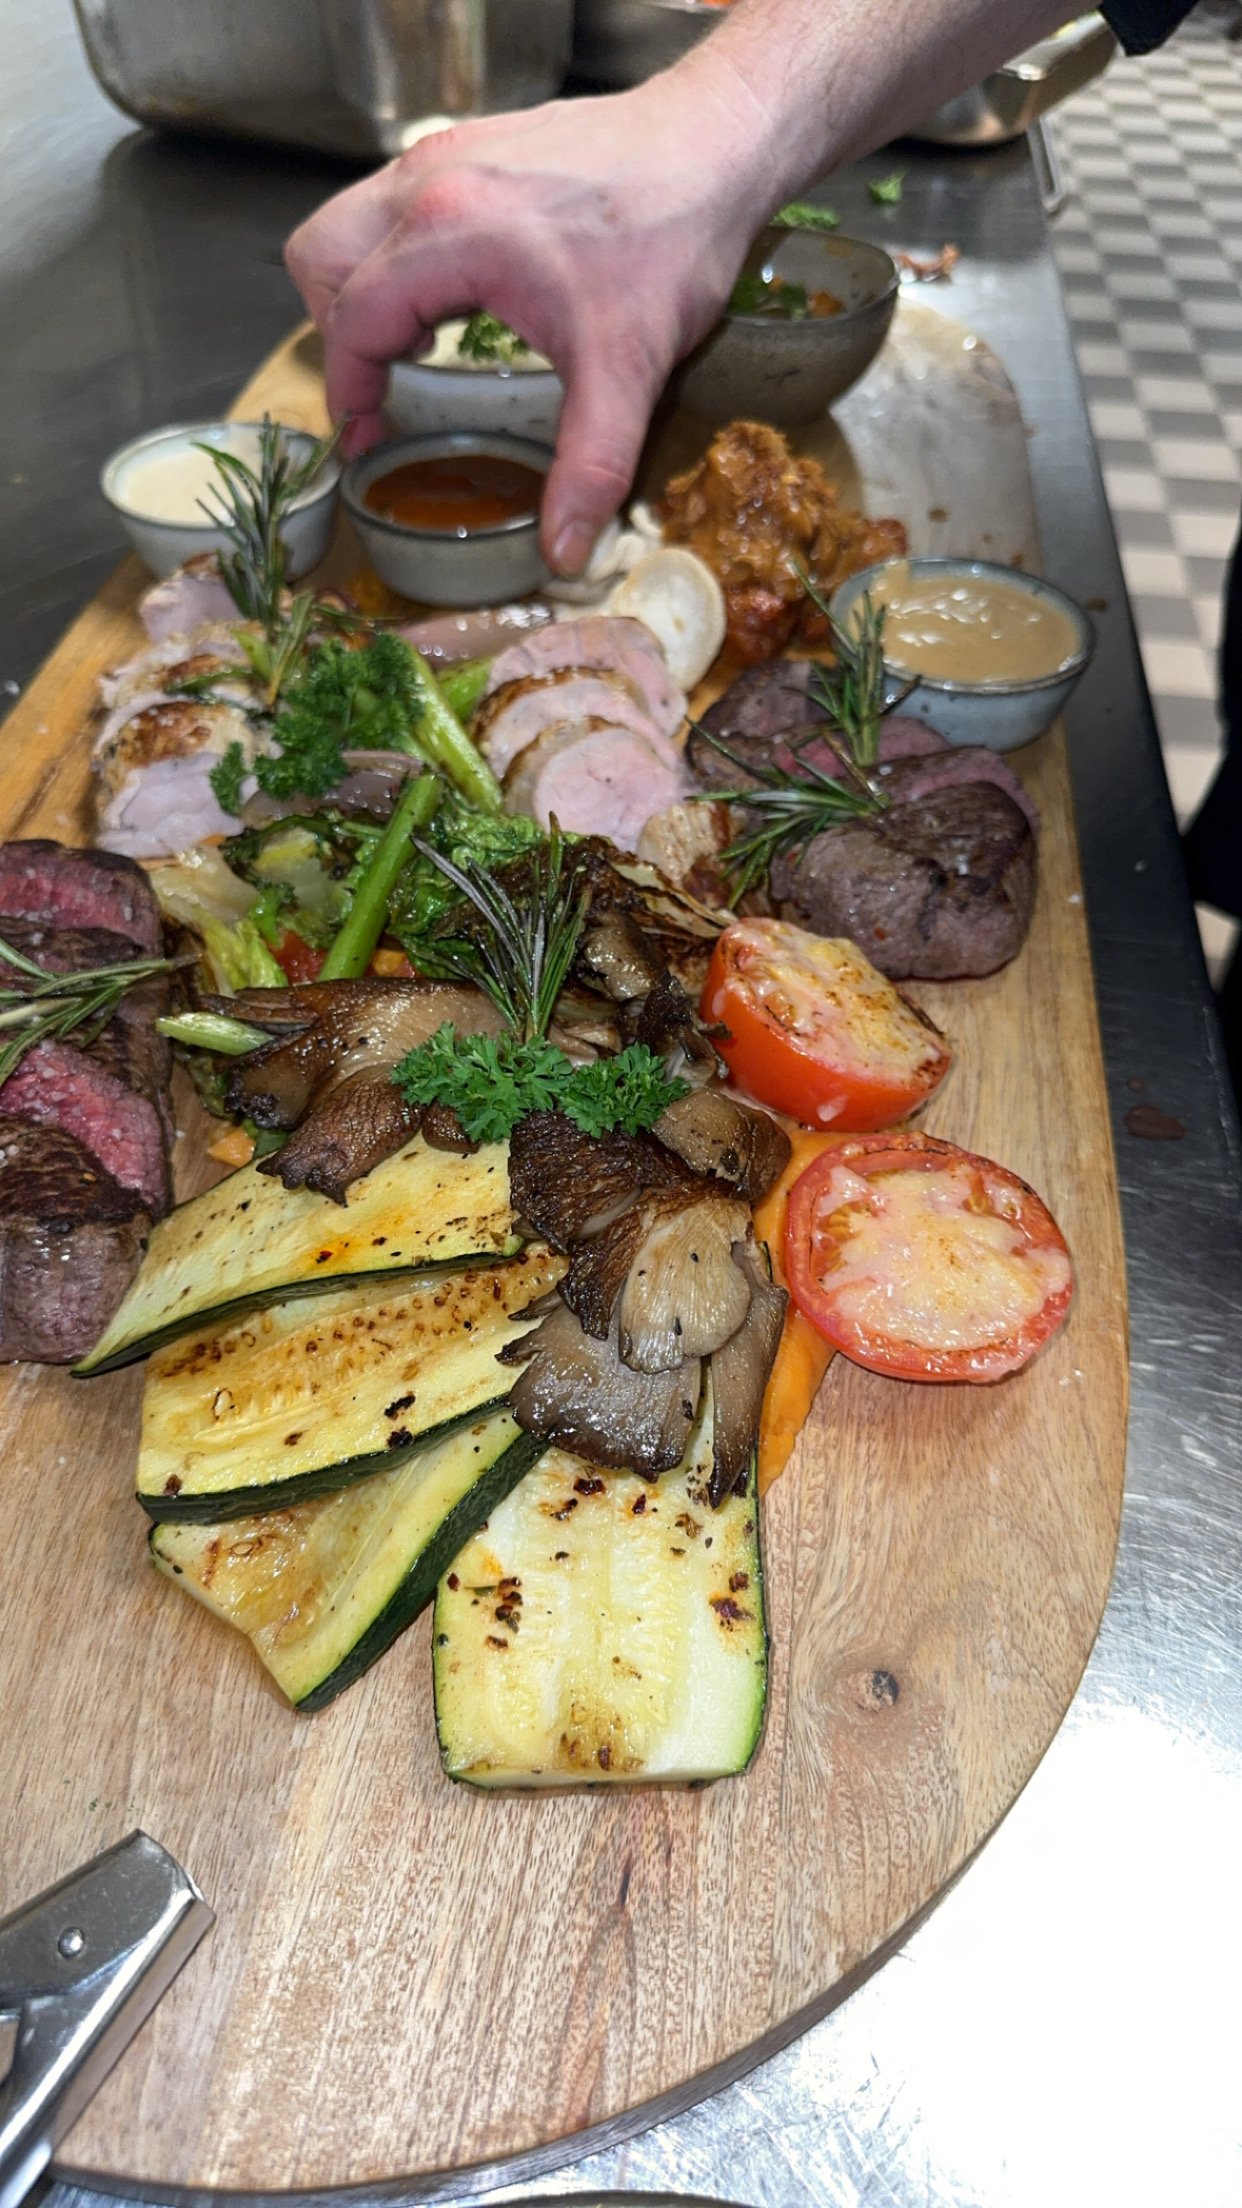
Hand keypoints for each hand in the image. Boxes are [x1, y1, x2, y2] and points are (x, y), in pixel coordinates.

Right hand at [285, 78, 769, 573]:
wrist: (717, 142)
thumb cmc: (674, 236)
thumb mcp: (629, 368)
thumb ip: (590, 464)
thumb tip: (562, 551)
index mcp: (450, 233)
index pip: (352, 318)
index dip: (349, 390)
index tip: (368, 438)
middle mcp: (430, 181)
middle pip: (321, 255)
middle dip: (339, 328)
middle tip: (386, 384)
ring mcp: (447, 152)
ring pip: (352, 221)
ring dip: (365, 287)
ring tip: (419, 344)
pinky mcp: (472, 144)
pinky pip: (396, 200)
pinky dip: (401, 254)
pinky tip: (459, 296)